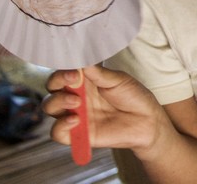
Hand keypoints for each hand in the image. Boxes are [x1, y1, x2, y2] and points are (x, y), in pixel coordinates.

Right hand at [43, 65, 166, 152]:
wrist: (147, 121)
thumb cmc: (133, 96)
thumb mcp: (118, 80)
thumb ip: (98, 73)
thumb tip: (81, 62)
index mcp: (84, 81)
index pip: (62, 73)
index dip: (63, 70)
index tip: (74, 70)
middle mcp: (76, 96)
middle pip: (52, 89)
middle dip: (57, 82)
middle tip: (74, 81)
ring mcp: (75, 114)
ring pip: (50, 108)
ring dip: (58, 102)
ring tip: (77, 102)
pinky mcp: (78, 133)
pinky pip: (57, 133)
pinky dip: (60, 126)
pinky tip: (75, 120)